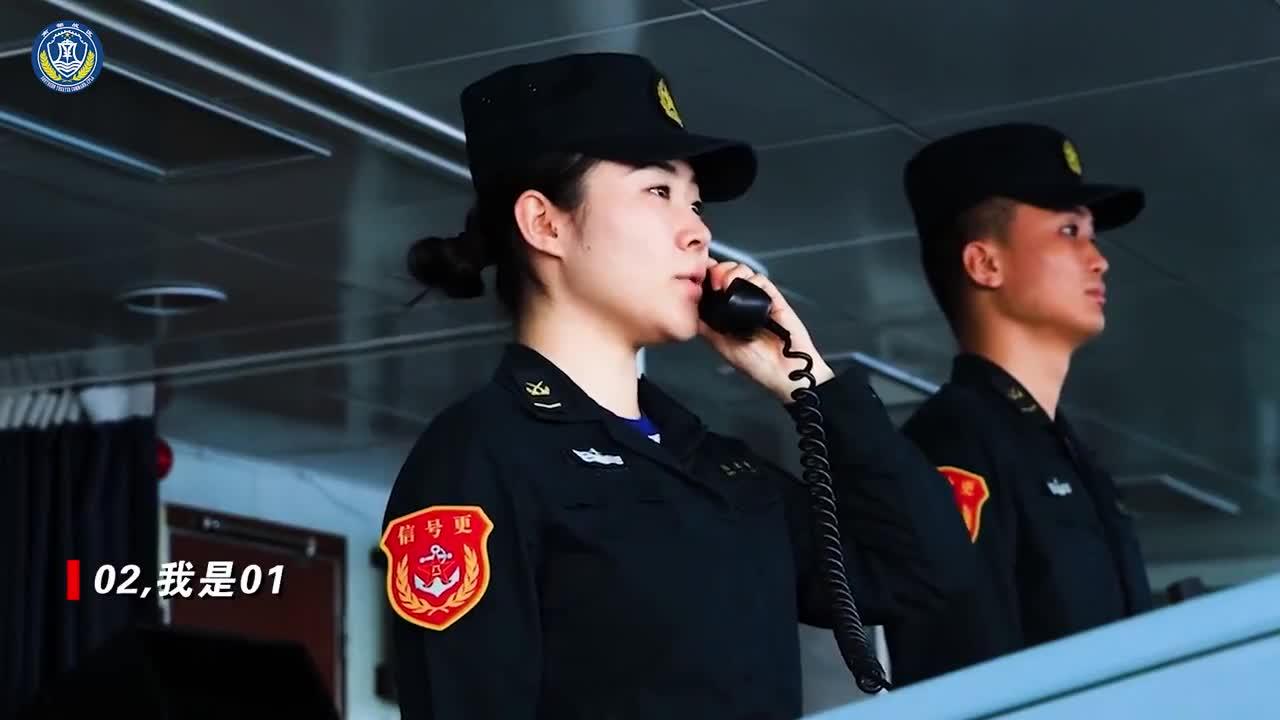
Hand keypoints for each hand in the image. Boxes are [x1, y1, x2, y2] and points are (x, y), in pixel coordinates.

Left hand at [698, 260, 833, 403]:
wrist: (783, 371)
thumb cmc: (757, 364)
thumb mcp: (721, 345)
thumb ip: (707, 327)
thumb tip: (690, 312)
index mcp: (727, 312)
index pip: (714, 284)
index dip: (706, 276)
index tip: (698, 278)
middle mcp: (742, 303)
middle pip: (727, 271)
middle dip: (718, 270)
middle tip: (713, 281)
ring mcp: (757, 300)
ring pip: (743, 271)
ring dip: (733, 272)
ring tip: (726, 285)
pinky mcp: (774, 299)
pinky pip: (762, 280)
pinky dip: (752, 280)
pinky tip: (745, 289)